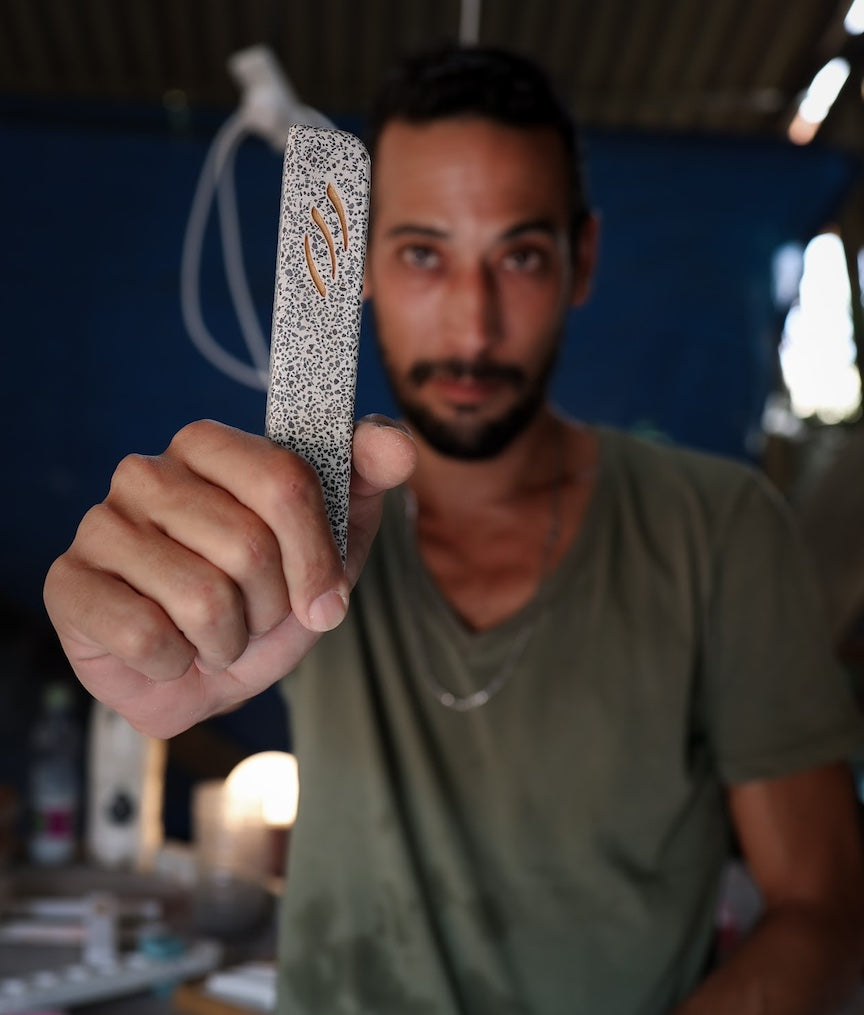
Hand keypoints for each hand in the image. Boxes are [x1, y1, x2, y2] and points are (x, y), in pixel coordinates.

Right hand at [43, 417, 415, 737]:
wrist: (208, 672)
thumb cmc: (268, 598)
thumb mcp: (334, 537)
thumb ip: (369, 477)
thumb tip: (397, 444)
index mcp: (208, 446)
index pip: (285, 482)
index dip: (315, 556)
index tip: (324, 599)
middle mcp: (146, 472)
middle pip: (248, 545)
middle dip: (271, 606)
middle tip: (254, 615)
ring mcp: (101, 524)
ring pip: (202, 597)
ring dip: (228, 640)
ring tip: (214, 634)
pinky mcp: (68, 584)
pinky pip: (147, 635)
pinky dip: (177, 663)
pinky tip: (170, 651)